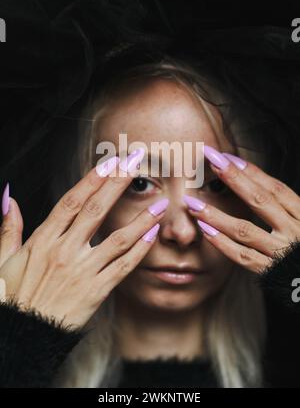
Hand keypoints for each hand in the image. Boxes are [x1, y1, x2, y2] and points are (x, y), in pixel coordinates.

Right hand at [0, 150, 167, 327]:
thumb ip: (8, 227)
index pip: (72, 202)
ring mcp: (82, 271)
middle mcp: (65, 251)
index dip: (93, 180)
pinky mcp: (95, 291)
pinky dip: (139, 251)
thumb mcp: (2, 260)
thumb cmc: (12, 296)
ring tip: (161, 202)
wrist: (22, 336)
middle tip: (137, 161)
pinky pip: (123, 268)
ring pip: (118, 239)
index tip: (110, 162)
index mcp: (43, 240)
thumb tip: (9, 197)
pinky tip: (153, 235)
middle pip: (96, 210)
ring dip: (141, 219)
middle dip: (118, 182)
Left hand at [184, 147, 299, 273]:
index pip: (275, 188)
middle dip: (233, 178)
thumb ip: (284, 209)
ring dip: (216, 215)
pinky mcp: (271, 272)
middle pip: (260, 200)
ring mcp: (281, 253)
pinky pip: (243, 257)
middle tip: (210, 161)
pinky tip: (205, 230)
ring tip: (193, 202)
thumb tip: (255, 183)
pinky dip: (222, 243)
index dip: (251, 171)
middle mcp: (294, 231)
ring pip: (245, 230)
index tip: (227, 157)